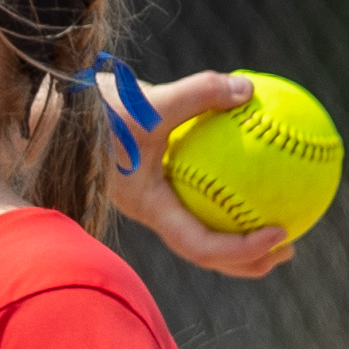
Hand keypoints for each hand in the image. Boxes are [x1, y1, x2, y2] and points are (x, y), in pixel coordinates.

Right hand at [102, 70, 292, 278]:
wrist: (58, 111)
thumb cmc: (97, 108)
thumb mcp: (149, 100)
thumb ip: (199, 93)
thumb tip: (248, 89)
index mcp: (148, 207)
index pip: (199, 244)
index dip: (241, 248)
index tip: (280, 233)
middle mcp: (151, 211)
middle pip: (204, 252)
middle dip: (248, 258)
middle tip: (289, 245)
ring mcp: (152, 200)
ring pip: (200, 229)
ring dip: (239, 234)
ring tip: (279, 218)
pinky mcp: (154, 182)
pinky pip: (198, 194)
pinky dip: (227, 191)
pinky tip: (255, 168)